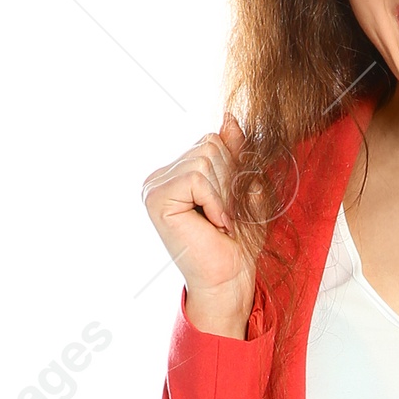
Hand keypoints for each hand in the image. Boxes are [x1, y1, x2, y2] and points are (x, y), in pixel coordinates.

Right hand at [141, 114, 261, 333]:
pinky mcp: (156, 199)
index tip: (233, 205)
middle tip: (228, 217)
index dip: (234, 168)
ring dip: (225, 194)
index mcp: (177, 173)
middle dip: (231, 181)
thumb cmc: (238, 244)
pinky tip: (215, 225)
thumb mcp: (244, 189)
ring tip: (221, 222)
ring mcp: (154, 186)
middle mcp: (160, 177)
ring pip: (205, 159)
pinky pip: (197, 177)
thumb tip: (228, 117)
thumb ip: (235, 153)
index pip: (212, 140)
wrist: (229, 281)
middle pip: (209, 144)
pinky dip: (215, 201)